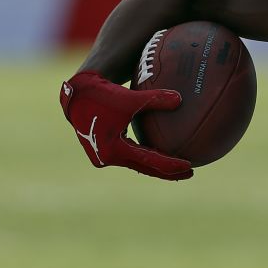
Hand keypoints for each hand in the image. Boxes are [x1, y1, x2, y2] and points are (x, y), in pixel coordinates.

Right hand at [59, 71, 193, 180]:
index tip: (190, 166)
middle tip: (190, 173)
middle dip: (168, 172)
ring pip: (137, 164)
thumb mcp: (131, 97)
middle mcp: (108, 158)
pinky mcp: (103, 151)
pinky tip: (160, 154)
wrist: (77, 95)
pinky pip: (129, 156)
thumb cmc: (103, 95)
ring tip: (179, 168)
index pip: (149, 161)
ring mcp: (104, 156)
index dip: (171, 165)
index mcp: (114, 149)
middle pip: (145, 168)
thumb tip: (180, 99)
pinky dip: (145, 157)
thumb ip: (156, 99)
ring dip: (156, 166)